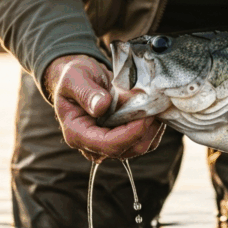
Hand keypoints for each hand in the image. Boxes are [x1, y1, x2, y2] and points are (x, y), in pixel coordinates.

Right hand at [43, 54, 164, 161]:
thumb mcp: (75, 77)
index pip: (108, 145)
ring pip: (139, 147)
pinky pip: (144, 140)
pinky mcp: (122, 139)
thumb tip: (102, 106)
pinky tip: (153, 109)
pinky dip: (153, 127)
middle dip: (145, 129)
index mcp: (77, 133)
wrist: (80, 79)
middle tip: (153, 105)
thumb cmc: (74, 77)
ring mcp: (108, 144)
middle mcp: (93, 145)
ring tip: (154, 105)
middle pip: (127, 149)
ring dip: (151, 128)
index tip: (146, 115)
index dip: (131, 133)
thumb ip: (86, 92)